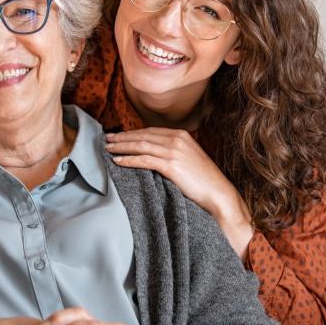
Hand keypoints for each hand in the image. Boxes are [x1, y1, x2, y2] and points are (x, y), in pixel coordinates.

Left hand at [105, 128, 253, 258]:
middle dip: (122, 137)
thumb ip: (171, 150)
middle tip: (106, 139)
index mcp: (180, 135)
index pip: (149, 131)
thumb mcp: (187, 158)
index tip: (118, 136)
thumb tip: (150, 152)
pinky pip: (144, 160)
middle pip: (142, 136)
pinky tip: (118, 161)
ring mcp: (174, 151)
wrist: (218, 192)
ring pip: (140, 146)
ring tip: (108, 149)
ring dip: (121, 147)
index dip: (131, 133)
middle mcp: (176, 139)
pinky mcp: (171, 165)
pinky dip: (129, 159)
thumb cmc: (202, 179)